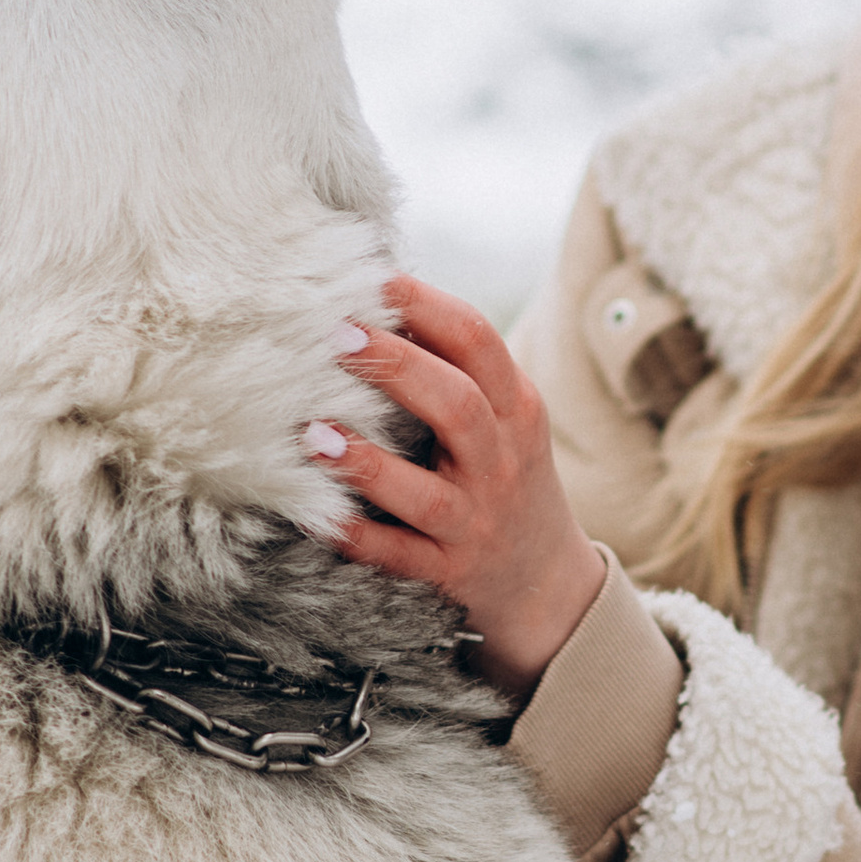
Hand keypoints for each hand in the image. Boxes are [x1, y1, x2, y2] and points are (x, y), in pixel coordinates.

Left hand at [307, 276, 605, 700]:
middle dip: (397, 367)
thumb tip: (375, 298)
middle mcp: (501, 462)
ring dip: (368, 464)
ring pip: (428, 493)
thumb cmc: (505, 477)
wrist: (546, 582)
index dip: (425, 305)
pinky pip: (400, 557)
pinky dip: (358, 538)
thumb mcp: (504, 418)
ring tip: (313, 434)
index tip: (373, 279)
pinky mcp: (450, 572)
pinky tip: (314, 514)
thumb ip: (455, 367)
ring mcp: (476, 521)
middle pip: (459, 405)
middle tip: (337, 336)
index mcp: (515, 409)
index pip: (478, 342)